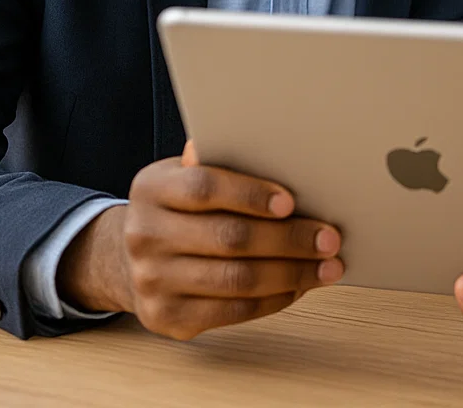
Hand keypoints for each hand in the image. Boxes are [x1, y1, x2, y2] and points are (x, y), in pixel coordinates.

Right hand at [58, 141, 343, 339]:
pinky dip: (275, 299)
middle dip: (290, 239)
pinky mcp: (167, 317)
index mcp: (152, 188)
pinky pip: (233, 311)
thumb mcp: (186, 175)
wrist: (132, 260)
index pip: (204, 187)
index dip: (251, 194)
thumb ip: (220, 162)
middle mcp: (145, 235)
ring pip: (237, 279)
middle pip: (230, 237)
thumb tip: (274, 146)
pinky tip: (299, 286)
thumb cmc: (179, 210)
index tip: (291, 202)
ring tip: (327, 266)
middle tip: (330, 238)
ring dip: (292, 273)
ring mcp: (153, 280)